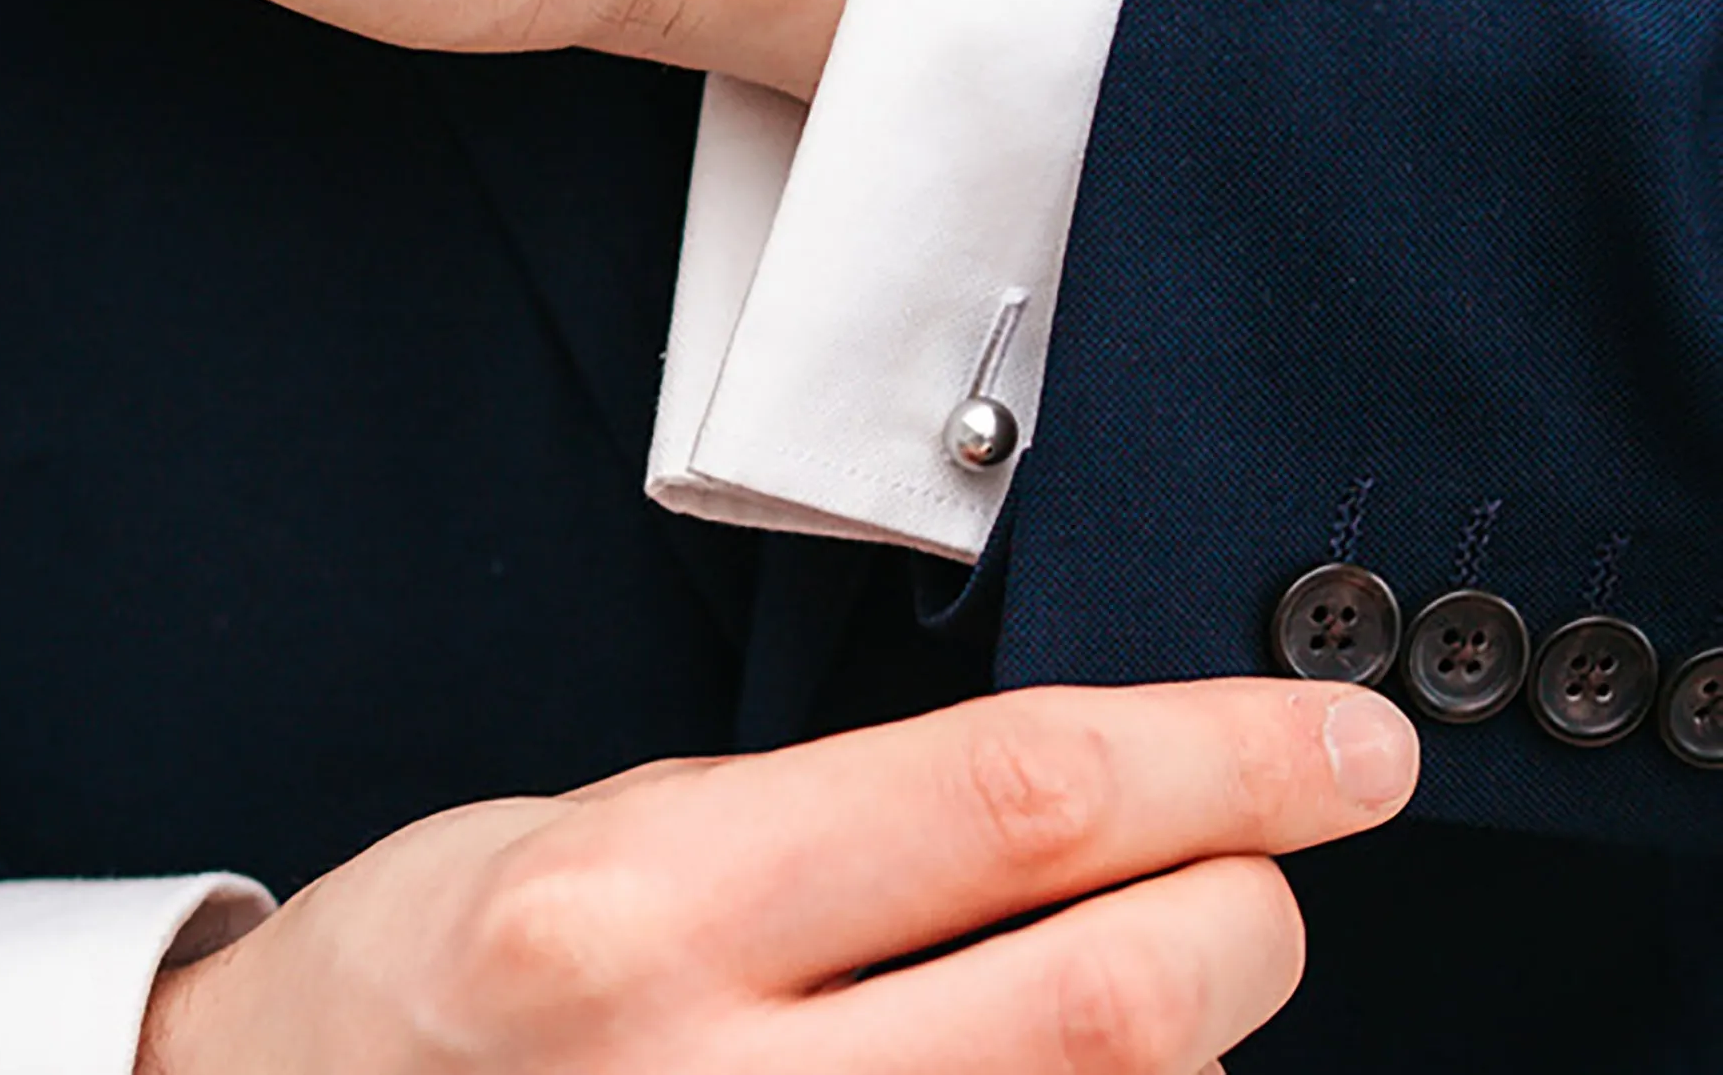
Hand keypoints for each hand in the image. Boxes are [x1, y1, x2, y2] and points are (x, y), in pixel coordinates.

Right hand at [137, 678, 1417, 1074]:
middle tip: (1264, 867)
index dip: (1219, 760)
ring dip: (1169, 1046)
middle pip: (1106, 1008)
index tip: (1339, 744)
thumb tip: (1086, 814)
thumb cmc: (447, 965)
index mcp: (646, 903)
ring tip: (1129, 975)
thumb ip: (838, 828)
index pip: (1010, 799)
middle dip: (1243, 919)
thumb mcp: (620, 825)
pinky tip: (1041, 1069)